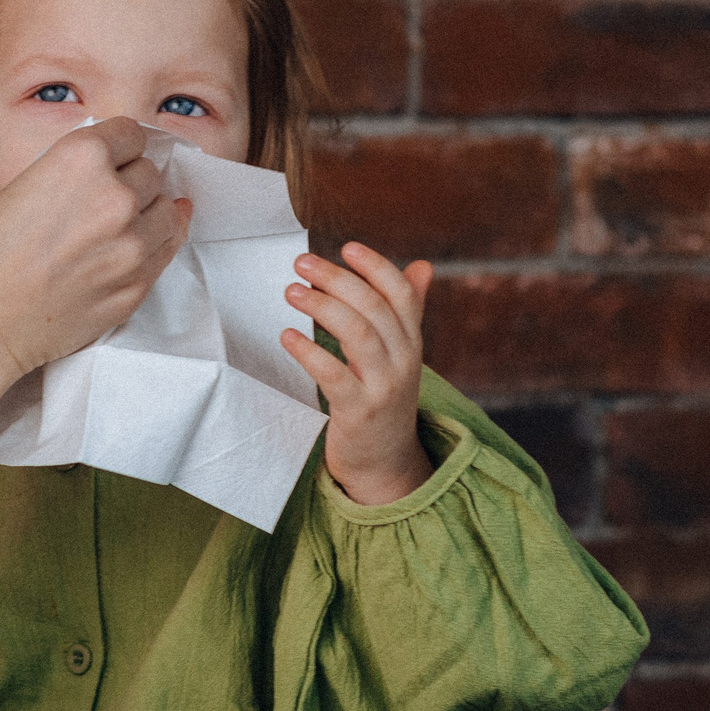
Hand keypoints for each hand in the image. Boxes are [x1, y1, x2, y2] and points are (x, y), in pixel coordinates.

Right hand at [0, 117, 191, 387]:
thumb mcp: (10, 190)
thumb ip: (59, 180)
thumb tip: (80, 188)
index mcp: (82, 158)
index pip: (130, 133)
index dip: (117, 145)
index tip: (111, 157)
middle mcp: (116, 198)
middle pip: (150, 174)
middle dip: (130, 180)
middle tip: (104, 197)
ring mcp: (131, 248)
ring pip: (168, 213)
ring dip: (148, 214)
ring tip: (121, 224)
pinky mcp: (134, 290)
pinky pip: (164, 255)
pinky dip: (152, 248)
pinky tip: (133, 248)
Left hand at [281, 244, 433, 504]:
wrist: (385, 463)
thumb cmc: (384, 399)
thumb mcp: (400, 355)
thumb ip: (406, 311)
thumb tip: (422, 265)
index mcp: (411, 342)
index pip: (402, 295)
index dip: (376, 267)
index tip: (346, 247)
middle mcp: (403, 362)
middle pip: (375, 309)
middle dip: (337, 279)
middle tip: (301, 264)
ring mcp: (383, 388)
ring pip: (358, 335)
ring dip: (321, 307)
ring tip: (291, 292)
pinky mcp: (359, 413)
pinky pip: (334, 375)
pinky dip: (309, 351)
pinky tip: (287, 336)